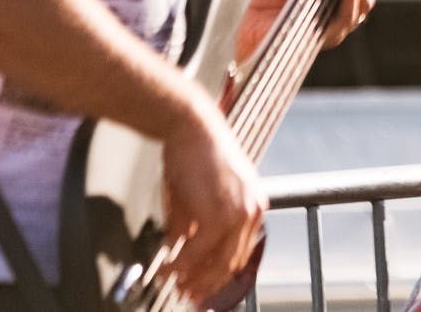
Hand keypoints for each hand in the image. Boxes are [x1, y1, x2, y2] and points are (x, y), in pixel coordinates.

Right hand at [160, 95, 265, 306]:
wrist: (191, 127)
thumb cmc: (192, 155)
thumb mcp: (197, 195)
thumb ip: (193, 225)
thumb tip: (180, 250)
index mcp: (253, 205)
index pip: (239, 252)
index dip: (218, 274)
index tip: (200, 287)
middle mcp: (253, 210)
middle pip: (231, 263)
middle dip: (206, 283)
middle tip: (185, 294)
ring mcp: (240, 212)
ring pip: (217, 262)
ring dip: (192, 277)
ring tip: (173, 283)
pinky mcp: (221, 213)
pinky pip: (199, 251)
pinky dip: (181, 263)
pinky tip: (167, 267)